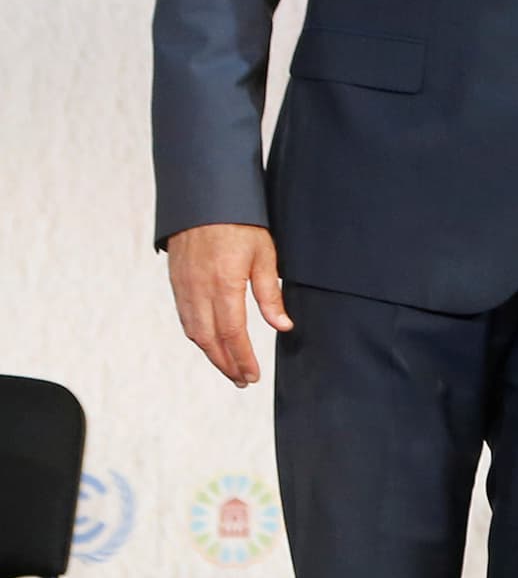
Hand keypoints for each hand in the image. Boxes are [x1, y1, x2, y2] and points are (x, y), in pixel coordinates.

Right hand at [166, 222, 289, 386]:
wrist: (204, 197)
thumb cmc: (240, 223)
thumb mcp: (265, 255)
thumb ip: (270, 294)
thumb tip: (282, 326)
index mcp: (223, 284)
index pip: (232, 333)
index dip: (242, 358)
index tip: (252, 376)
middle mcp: (198, 290)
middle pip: (209, 339)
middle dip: (225, 363)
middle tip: (242, 380)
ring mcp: (183, 286)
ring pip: (193, 331)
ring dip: (210, 353)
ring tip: (229, 367)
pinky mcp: (176, 281)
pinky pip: (184, 316)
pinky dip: (197, 335)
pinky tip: (209, 342)